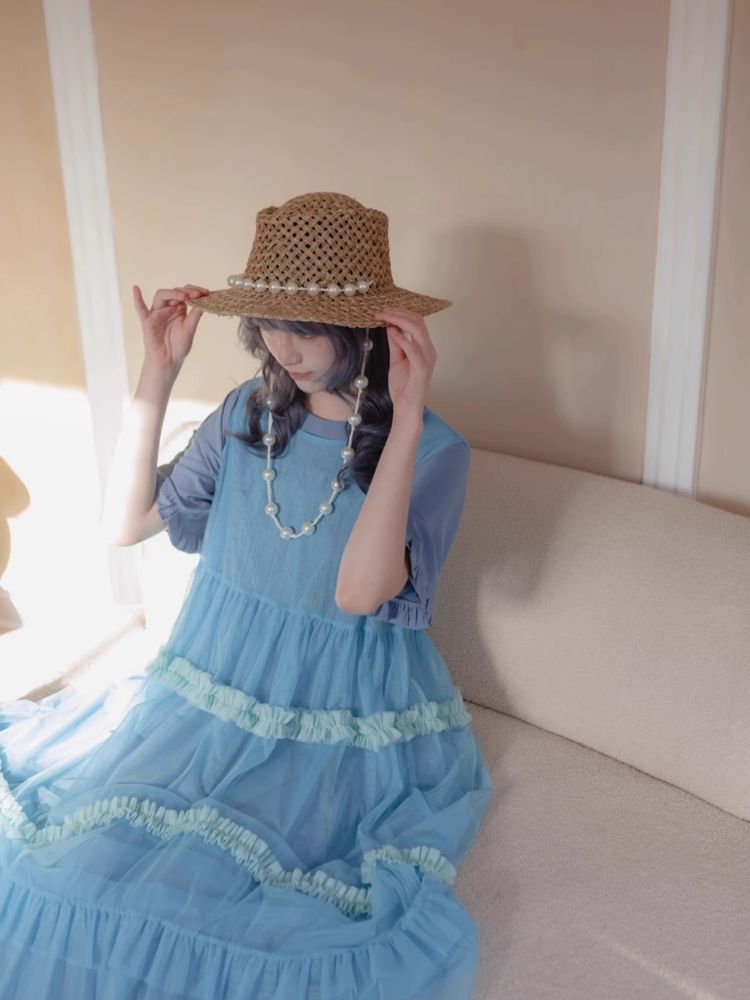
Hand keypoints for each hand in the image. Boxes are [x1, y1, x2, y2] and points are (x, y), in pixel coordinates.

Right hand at [132, 284, 209, 371]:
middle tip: (197, 294)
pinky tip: (135, 288)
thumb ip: (195, 315)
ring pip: (161, 295)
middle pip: (175, 292)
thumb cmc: (179, 345)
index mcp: (179, 308)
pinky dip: (137, 299)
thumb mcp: (190, 329)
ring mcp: (157, 312)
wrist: (169, 360)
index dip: (195, 291)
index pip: (185, 293)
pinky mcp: (147, 320)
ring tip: (184, 296)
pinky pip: (140, 308)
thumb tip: (204, 302)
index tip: (205, 292)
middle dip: (187, 292)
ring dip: (172, 293)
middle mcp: (168, 307)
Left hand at [373, 307, 436, 422]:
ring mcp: (427, 359)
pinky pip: (414, 350)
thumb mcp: (396, 359)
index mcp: (425, 347)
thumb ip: (395, 343)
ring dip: (399, 321)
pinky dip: (402, 338)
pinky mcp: (422, 369)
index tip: (384, 310)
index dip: (401, 313)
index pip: (417, 322)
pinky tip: (391, 331)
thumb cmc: (403, 386)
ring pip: (418, 330)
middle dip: (399, 313)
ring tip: (384, 317)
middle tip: (381, 311)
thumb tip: (390, 326)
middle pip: (418, 321)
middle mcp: (429, 350)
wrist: (406, 407)